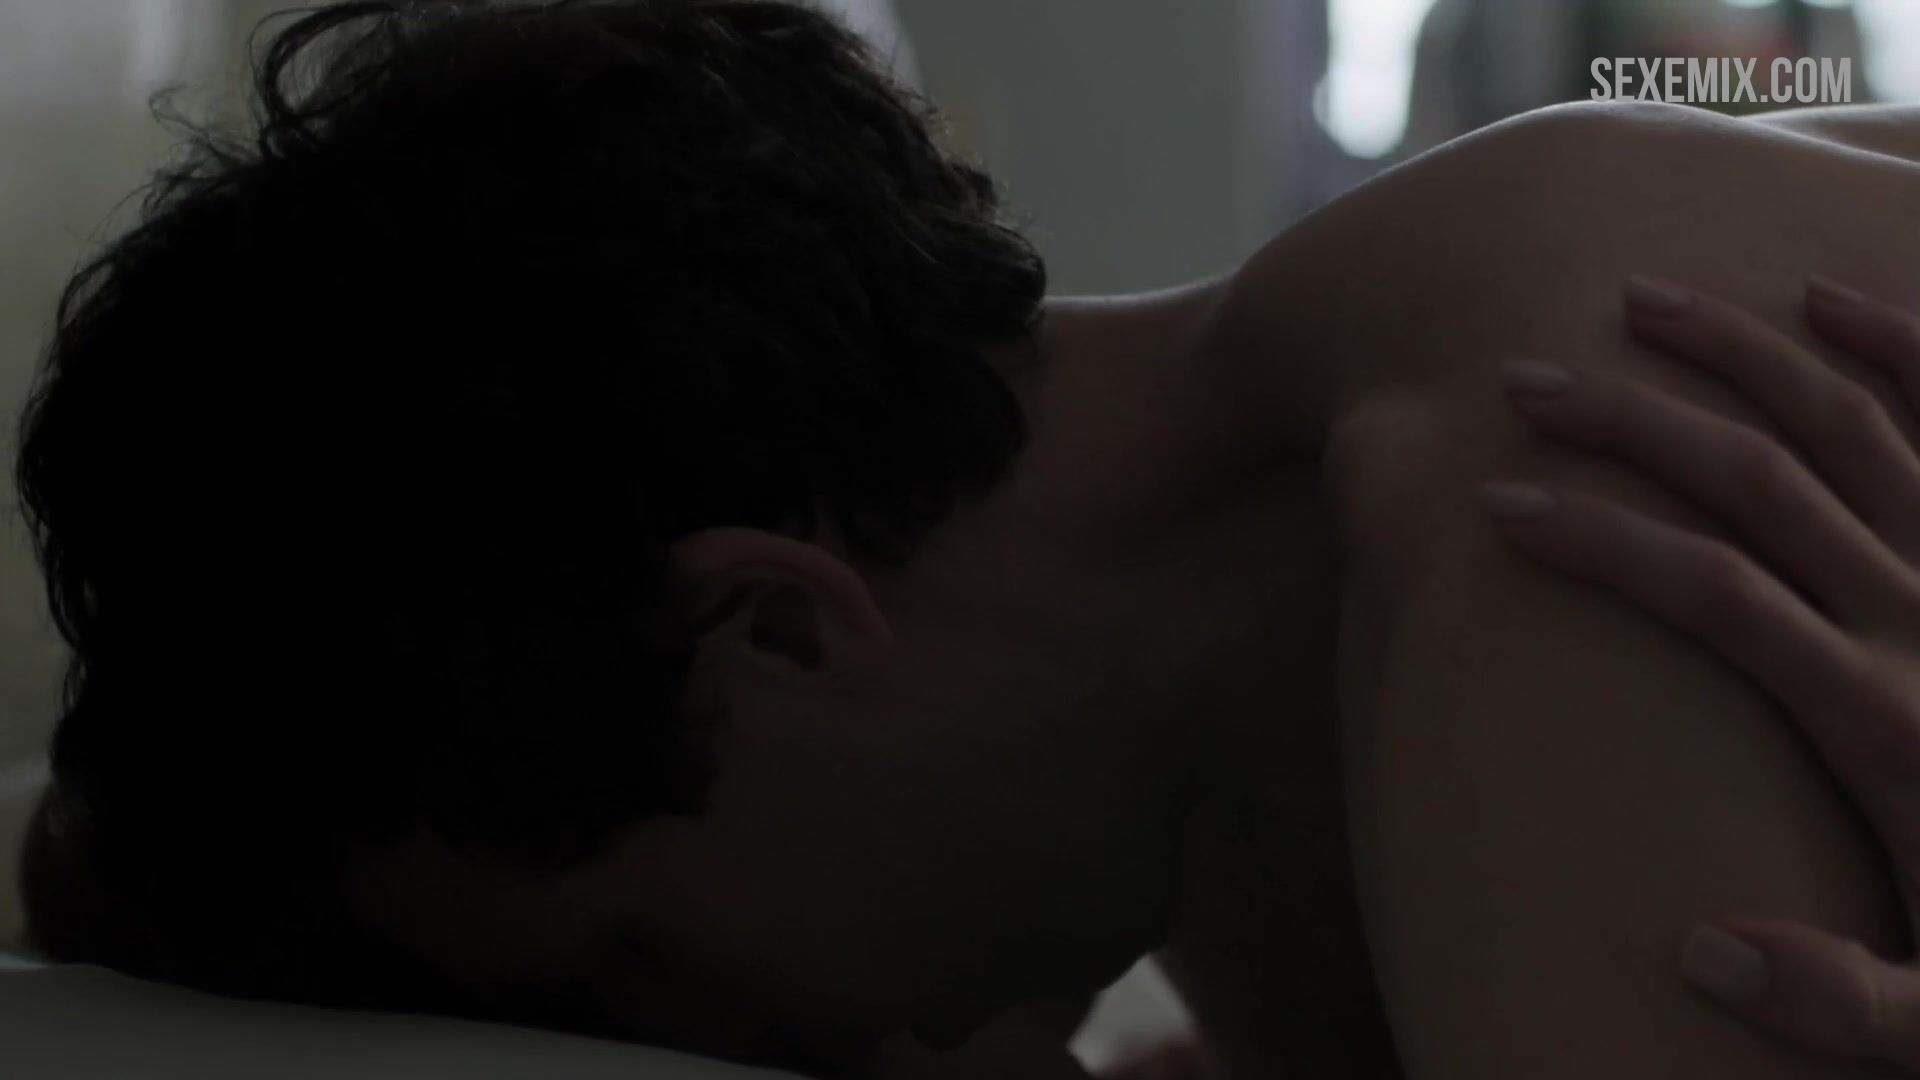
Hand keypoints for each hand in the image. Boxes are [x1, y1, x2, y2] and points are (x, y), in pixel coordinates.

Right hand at [1477, 274, 1919, 1069]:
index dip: (1596, 537)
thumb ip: (1837, 1001)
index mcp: (1880, 717)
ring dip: (1741, 354)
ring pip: (1846, 424)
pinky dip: (1898, 347)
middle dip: (1631, 420)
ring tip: (1648, 299)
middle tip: (1529, 379)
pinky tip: (1827, 301)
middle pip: (1756, 480)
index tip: (1500, 502)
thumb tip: (1697, 953)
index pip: (1710, 592)